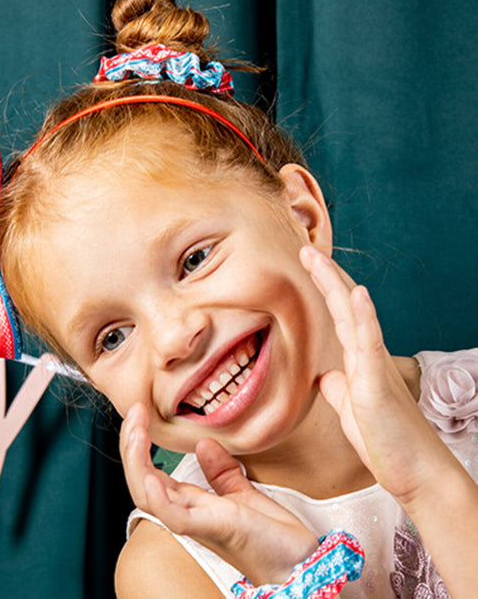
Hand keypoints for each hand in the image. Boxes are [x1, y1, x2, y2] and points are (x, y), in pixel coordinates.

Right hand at [120, 403, 317, 584]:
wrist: (301, 562)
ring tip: (135, 432)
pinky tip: (150, 476)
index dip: (139, 443)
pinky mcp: (212, 529)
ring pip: (148, 495)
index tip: (140, 412)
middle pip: (141, 480)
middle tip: (134, 412)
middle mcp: (186, 511)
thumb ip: (222, 471)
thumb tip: (203, 444)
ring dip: (136, 461)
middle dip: (131, 445)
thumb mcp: (244, 494)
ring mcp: (197, 521)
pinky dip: (157, 498)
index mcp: (191, 502)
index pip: (150, 472)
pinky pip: (174, 517)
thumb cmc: (273, 537)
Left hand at [299, 245, 455, 504]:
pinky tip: (356, 293)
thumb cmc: (386, 442)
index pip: (339, 315)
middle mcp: (367, 357)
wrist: (417, 474)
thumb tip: (323, 376)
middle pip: (344, 307)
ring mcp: (374, 367)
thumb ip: (338, 390)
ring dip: (335, 284)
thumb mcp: (350, 411)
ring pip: (354, 316)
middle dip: (324, 276)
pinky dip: (363, 316)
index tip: (306, 264)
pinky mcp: (378, 385)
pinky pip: (370, 344)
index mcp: (358, 362)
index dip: (323, 288)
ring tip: (318, 258)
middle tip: (304, 249)